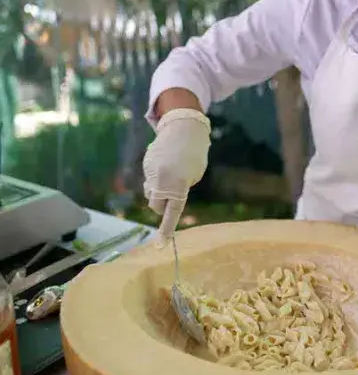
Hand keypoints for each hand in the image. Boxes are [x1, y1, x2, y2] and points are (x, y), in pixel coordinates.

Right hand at [143, 108, 210, 240]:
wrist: (183, 128)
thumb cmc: (195, 154)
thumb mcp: (194, 175)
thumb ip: (180, 190)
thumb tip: (166, 198)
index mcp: (178, 186)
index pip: (171, 213)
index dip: (166, 229)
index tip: (161, 245)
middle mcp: (162, 182)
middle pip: (155, 205)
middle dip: (161, 205)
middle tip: (171, 194)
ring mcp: (151, 173)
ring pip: (150, 191)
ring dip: (158, 190)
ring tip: (170, 174)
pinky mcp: (145, 164)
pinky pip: (149, 178)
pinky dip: (156, 176)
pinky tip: (165, 163)